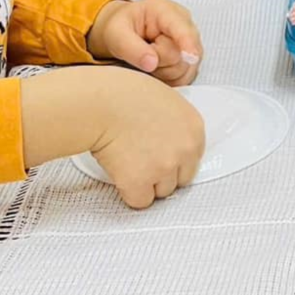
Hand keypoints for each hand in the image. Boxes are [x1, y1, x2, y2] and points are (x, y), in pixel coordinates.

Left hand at [87, 0, 203, 86]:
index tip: (191, 57)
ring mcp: (191, 41)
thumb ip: (131, 48)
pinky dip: (170, 79)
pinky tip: (158, 68)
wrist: (124, 31)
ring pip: (186, 69)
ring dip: (164, 72)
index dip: (188, 44)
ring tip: (149, 59)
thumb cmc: (121, 27)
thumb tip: (151, 63)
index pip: (183, 29)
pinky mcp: (191, 58)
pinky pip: (186, 77)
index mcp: (165, 10)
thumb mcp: (116, 34)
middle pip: (182, 56)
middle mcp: (184, 24)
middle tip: (141, 54)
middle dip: (159, 63)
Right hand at [88, 73, 206, 208]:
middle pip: (180, 179)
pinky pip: (140, 201)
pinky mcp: (140, 182)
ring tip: (127, 162)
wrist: (100, 102)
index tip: (158, 153)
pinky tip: (119, 172)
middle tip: (141, 159)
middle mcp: (185, 150)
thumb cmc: (124, 93)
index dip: (174, 158)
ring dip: (146, 183)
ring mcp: (164, 168)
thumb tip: (169, 138)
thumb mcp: (164, 99)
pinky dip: (128, 191)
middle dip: (163, 174)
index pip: (193, 158)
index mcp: (194, 128)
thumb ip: (174, 122)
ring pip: (161, 192)